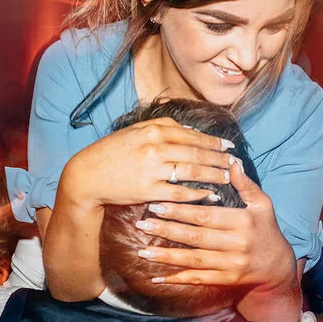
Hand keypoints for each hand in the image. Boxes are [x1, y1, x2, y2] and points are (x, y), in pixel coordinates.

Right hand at [58, 116, 234, 209]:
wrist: (87, 175)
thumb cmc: (111, 152)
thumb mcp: (135, 131)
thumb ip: (164, 127)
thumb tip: (192, 131)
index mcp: (154, 130)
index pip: (193, 136)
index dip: (214, 142)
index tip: (229, 146)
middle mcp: (155, 148)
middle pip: (197, 153)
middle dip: (220, 159)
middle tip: (236, 163)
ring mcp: (152, 170)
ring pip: (192, 172)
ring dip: (214, 175)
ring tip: (228, 178)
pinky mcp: (148, 190)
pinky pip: (180, 193)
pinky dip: (197, 194)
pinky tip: (210, 194)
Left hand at [134, 164, 297, 292]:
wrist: (277, 266)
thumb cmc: (266, 229)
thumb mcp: (262, 204)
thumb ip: (245, 184)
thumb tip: (231, 162)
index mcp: (243, 221)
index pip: (205, 215)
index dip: (180, 211)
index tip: (157, 205)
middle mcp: (237, 244)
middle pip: (196, 237)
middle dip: (167, 230)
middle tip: (143, 224)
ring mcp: (232, 265)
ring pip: (194, 260)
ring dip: (167, 256)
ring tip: (143, 251)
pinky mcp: (227, 280)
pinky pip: (199, 280)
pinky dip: (178, 279)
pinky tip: (158, 277)